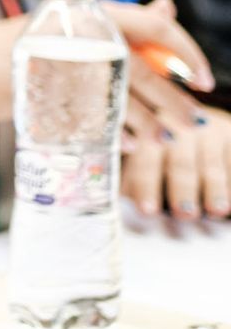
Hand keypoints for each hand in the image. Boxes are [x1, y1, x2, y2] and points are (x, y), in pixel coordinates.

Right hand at [0, 0, 217, 125]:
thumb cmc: (28, 45)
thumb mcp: (74, 24)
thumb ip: (124, 19)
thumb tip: (168, 5)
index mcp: (92, 12)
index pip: (155, 25)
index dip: (187, 52)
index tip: (204, 78)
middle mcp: (81, 35)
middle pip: (144, 71)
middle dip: (176, 102)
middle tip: (194, 123)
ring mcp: (63, 67)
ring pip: (124, 98)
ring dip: (152, 124)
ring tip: (165, 139)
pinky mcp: (49, 97)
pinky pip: (95, 119)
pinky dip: (118, 136)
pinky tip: (128, 145)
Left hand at [122, 70, 230, 220]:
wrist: (189, 114)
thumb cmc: (152, 144)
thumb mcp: (135, 152)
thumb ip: (126, 175)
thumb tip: (109, 202)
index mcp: (141, 128)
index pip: (142, 158)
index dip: (144, 183)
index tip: (146, 210)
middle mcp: (173, 124)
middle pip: (178, 161)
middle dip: (181, 188)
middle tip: (184, 214)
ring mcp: (204, 128)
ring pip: (208, 162)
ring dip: (213, 188)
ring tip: (215, 210)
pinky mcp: (229, 131)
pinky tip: (230, 204)